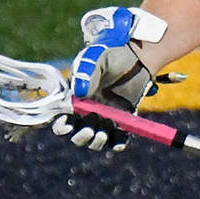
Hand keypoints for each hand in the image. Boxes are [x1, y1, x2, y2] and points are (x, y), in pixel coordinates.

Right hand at [54, 6, 167, 151]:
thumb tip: (79, 93)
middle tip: (90, 129)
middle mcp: (87, 113)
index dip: (61, 126)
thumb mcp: (97, 58)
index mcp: (75, 100)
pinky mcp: (123, 121)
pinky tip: (120, 140)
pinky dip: (118, 144)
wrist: (138, 57)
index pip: (62, 120)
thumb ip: (86, 72)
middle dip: (81, 137)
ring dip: (98, 141)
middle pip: (78, 136)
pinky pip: (118, 139)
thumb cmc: (112, 55)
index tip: (67, 124)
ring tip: (104, 129)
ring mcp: (105, 118)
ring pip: (96, 141)